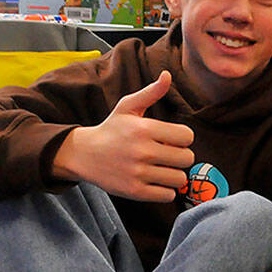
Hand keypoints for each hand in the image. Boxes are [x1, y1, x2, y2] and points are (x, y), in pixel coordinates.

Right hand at [51, 71, 194, 201]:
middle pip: (187, 158)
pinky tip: (156, 181)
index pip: (187, 136)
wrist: (83, 154)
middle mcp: (142, 151)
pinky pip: (168, 196)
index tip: (171, 140)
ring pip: (179, 178)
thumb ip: (151, 93)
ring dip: (174, 174)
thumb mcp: (128, 107)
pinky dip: (166, 191)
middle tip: (167, 155)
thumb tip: (168, 75)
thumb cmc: (111, 129)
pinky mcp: (134, 191)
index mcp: (144, 129)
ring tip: (161, 169)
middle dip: (180, 157)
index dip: (182, 138)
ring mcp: (138, 173)